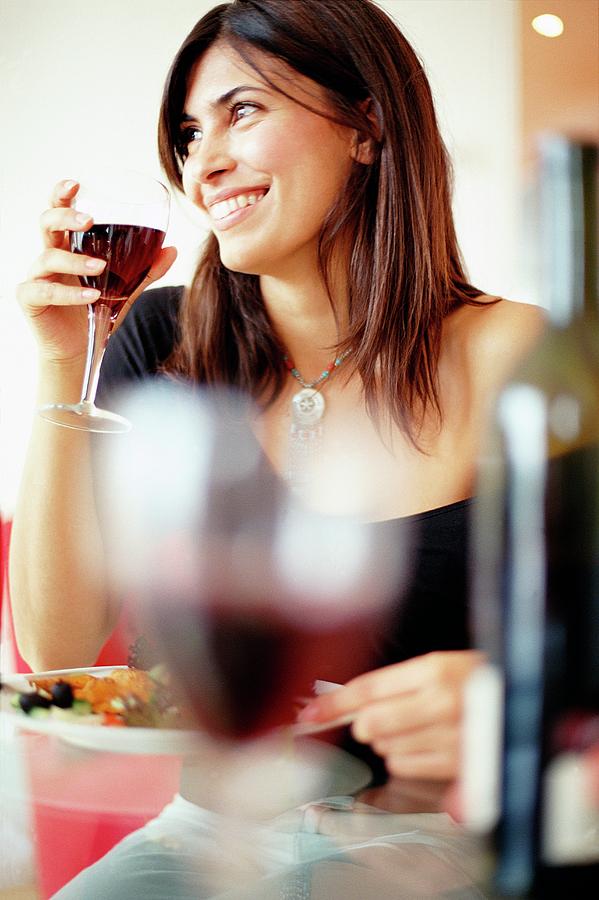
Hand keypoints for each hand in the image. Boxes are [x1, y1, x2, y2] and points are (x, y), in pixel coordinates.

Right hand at [16, 179, 176, 363]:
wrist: (81, 351)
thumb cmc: (97, 313)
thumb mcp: (126, 290)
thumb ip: (146, 270)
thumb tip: (172, 249)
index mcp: (68, 247)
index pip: (59, 211)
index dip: (62, 194)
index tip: (76, 184)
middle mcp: (49, 256)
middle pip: (47, 223)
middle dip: (65, 216)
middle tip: (88, 220)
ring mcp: (37, 276)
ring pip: (48, 256)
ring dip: (76, 260)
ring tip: (100, 267)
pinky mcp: (30, 299)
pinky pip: (45, 289)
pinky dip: (69, 293)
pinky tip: (91, 297)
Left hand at [298, 651, 483, 780]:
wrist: (526, 700)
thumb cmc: (477, 680)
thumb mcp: (438, 666)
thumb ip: (393, 684)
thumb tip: (348, 706)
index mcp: (435, 669)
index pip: (368, 689)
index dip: (334, 703)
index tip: (308, 714)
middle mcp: (443, 703)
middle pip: (372, 723)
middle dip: (366, 723)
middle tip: (380, 715)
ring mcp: (452, 738)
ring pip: (386, 748)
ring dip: (389, 740)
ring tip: (418, 725)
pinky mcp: (458, 767)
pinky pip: (406, 767)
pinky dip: (406, 758)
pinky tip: (428, 743)